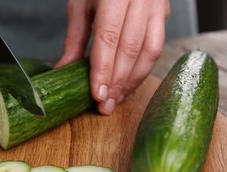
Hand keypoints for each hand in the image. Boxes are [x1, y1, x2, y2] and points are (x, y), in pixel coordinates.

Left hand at [56, 0, 169, 114]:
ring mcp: (156, 6)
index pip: (109, 38)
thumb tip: (64, 69)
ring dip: (132, 81)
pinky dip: (143, 70)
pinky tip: (129, 84)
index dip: (104, 69)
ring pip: (149, 52)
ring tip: (117, 100)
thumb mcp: (81, 4)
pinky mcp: (163, 14)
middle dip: (117, 81)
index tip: (97, 95)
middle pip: (130, 48)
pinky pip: (156, 47)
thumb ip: (75, 38)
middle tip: (106, 106)